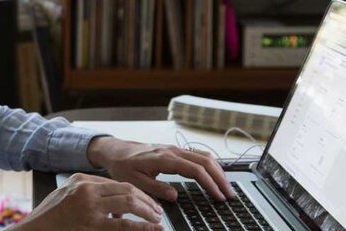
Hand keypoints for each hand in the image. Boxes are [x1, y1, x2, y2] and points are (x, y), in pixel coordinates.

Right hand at [15, 173, 163, 230]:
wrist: (35, 230)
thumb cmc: (50, 216)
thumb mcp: (66, 195)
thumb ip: (89, 193)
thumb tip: (114, 202)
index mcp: (81, 180)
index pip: (117, 183)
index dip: (136, 192)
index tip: (146, 201)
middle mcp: (87, 190)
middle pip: (126, 189)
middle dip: (146, 200)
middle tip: (157, 210)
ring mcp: (89, 207)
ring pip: (128, 203)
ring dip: (147, 210)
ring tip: (157, 218)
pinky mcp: (91, 225)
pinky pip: (122, 225)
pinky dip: (141, 227)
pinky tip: (152, 229)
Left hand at [87, 137, 235, 201]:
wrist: (116, 151)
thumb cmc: (123, 166)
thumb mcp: (134, 182)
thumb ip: (155, 188)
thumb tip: (174, 195)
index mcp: (164, 159)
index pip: (195, 170)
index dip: (210, 183)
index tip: (218, 196)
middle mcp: (173, 151)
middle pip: (205, 161)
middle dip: (220, 178)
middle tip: (229, 194)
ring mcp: (175, 149)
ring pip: (204, 155)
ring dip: (218, 170)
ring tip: (226, 186)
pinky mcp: (175, 150)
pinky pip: (198, 154)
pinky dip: (210, 165)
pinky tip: (215, 174)